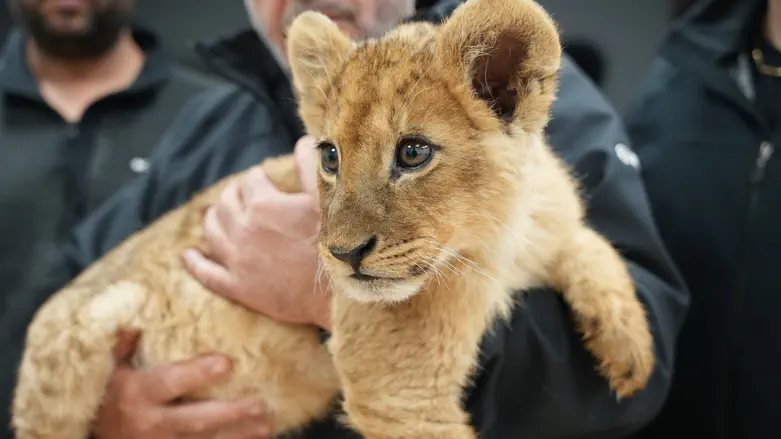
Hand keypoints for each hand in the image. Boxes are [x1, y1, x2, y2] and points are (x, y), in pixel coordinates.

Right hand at [93, 329, 272, 438]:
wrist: (99, 436)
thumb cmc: (112, 394)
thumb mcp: (113, 368)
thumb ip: (126, 345)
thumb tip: (135, 319)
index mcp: (139, 394)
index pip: (171, 383)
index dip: (197, 373)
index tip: (226, 362)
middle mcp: (153, 422)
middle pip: (196, 419)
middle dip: (230, 413)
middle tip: (259, 403)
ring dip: (239, 436)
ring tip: (267, 426)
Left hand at [183, 136, 330, 329]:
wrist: (338, 295)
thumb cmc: (338, 245)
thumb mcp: (328, 199)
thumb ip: (312, 166)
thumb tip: (304, 141)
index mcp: (264, 205)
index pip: (251, 180)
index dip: (259, 178)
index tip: (265, 179)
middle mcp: (244, 230)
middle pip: (227, 202)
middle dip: (235, 195)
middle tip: (244, 195)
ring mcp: (238, 260)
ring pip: (212, 231)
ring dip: (214, 218)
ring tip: (218, 215)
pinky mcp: (238, 288)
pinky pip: (207, 273)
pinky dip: (195, 263)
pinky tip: (188, 255)